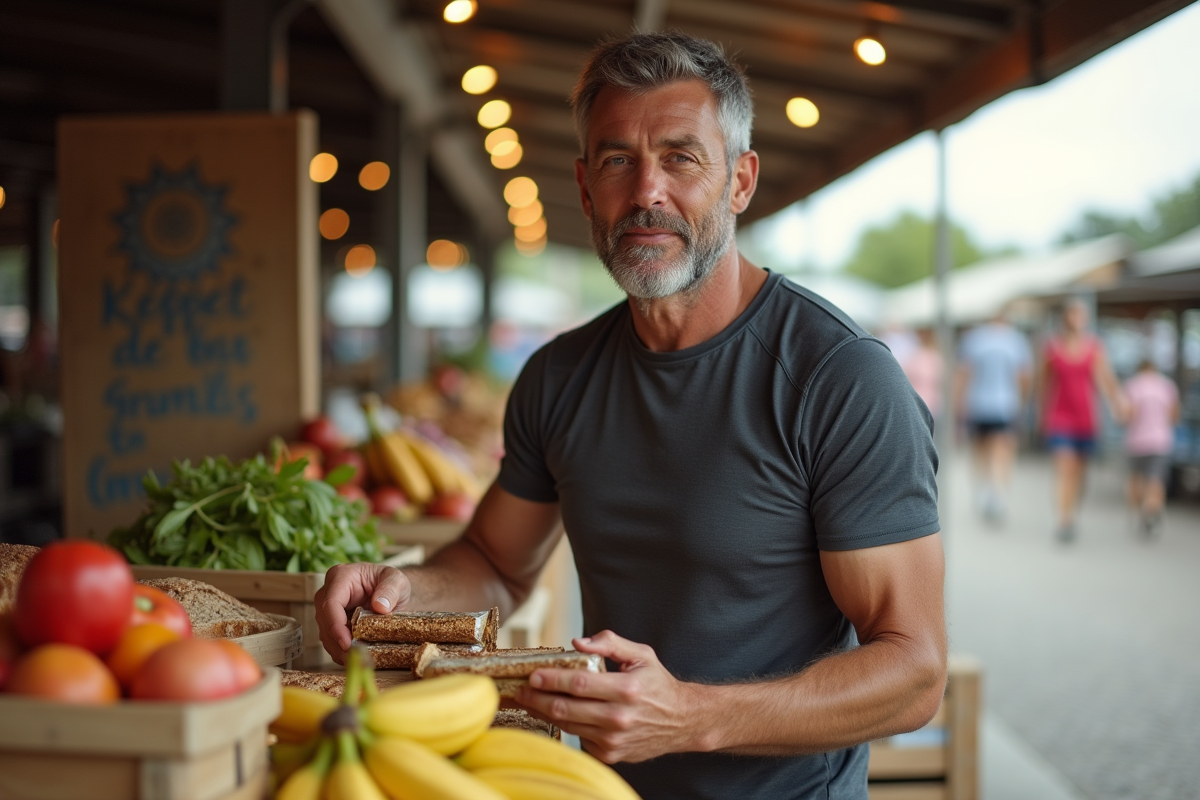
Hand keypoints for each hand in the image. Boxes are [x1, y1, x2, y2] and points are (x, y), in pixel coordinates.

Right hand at [314, 563, 410, 663]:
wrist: (389, 590)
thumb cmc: (390, 581)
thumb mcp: (396, 580)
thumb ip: (390, 590)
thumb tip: (380, 606)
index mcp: (340, 577)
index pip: (330, 603)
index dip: (336, 625)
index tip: (347, 643)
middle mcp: (328, 593)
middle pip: (325, 621)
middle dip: (338, 643)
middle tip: (356, 658)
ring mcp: (327, 610)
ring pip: (326, 634)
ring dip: (339, 651)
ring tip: (358, 661)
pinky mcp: (331, 624)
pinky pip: (331, 641)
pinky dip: (341, 652)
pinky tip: (355, 659)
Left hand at [514, 630, 703, 763]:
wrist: (682, 721)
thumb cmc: (658, 684)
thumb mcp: (641, 654)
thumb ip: (610, 642)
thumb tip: (578, 642)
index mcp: (626, 690)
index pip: (579, 684)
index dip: (552, 679)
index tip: (533, 675)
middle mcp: (619, 717)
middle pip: (567, 708)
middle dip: (537, 698)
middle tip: (520, 690)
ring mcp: (614, 740)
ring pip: (568, 725)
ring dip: (544, 712)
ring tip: (530, 700)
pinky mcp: (610, 754)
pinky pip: (578, 739)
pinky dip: (564, 725)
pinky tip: (555, 713)